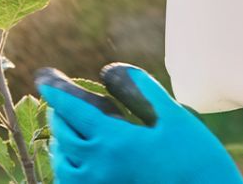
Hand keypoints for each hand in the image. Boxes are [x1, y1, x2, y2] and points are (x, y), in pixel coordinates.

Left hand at [35, 64, 242, 183]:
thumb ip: (142, 90)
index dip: (56, 94)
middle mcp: (101, 167)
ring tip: (64, 134)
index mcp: (116, 141)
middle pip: (64, 137)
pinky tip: (76, 164)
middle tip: (58, 105)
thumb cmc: (197, 158)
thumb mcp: (174, 117)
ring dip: (60, 146)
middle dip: (58, 117)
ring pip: (64, 167)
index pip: (74, 112)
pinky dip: (68, 172)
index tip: (44, 82)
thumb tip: (113, 69)